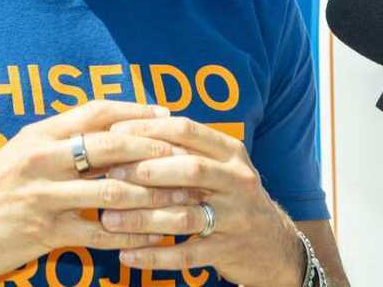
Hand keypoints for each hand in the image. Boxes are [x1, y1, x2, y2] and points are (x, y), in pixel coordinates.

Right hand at [0, 100, 197, 285]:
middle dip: (154, 149)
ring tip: (185, 200)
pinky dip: (133, 234)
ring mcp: (43, 195)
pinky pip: (99, 231)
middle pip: (111, 145)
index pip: (96, 112)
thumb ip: (57, 142)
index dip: (135, 112)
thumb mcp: (18, 155)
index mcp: (39, 135)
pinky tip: (156, 237)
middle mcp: (42, 158)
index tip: (168, 116)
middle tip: (187, 156)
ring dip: (155, 195)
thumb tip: (101, 131)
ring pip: (113, 190)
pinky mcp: (44, 232)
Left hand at [99, 116, 303, 286]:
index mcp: (231, 152)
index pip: (187, 130)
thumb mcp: (220, 165)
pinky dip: (154, 256)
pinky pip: (185, 254)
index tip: (115, 131)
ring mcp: (235, 217)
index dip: (149, 129)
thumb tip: (132, 126)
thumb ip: (186, 148)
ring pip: (183, 215)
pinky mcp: (227, 250)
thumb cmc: (231, 196)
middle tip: (110, 174)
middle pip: (188, 168)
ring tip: (109, 219)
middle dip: (145, 170)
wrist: (274, 244)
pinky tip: (126, 255)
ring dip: (142, 217)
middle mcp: (237, 180)